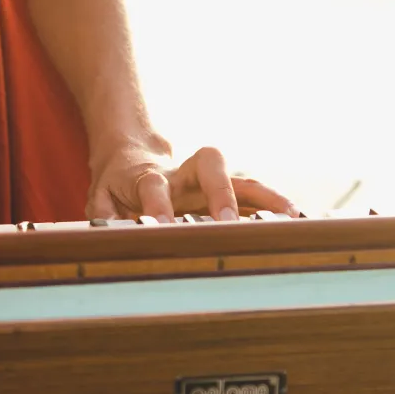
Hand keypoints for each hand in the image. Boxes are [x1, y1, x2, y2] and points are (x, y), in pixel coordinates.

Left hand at [88, 137, 298, 222]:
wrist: (132, 158)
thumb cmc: (116, 186)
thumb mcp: (98, 198)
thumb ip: (100, 215)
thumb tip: (101, 235)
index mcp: (148, 177)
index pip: (154, 186)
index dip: (158, 205)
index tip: (161, 227)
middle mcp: (184, 175)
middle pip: (209, 164)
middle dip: (222, 190)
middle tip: (228, 221)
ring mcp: (207, 183)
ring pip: (240, 179)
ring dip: (265, 196)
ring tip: (289, 217)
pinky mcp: (224, 193)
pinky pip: (254, 197)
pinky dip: (274, 207)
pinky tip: (296, 222)